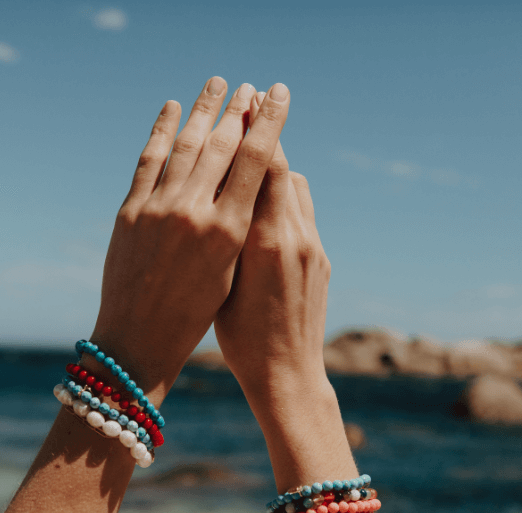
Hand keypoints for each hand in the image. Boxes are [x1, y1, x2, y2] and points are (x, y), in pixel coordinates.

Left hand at [88, 79, 290, 400]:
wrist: (140, 341)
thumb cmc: (197, 317)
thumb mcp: (229, 273)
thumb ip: (236, 227)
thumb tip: (242, 186)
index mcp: (229, 232)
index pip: (255, 162)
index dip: (269, 123)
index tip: (278, 95)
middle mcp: (195, 213)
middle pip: (221, 145)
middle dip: (238, 110)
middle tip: (249, 85)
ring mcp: (158, 208)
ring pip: (186, 145)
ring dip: (203, 109)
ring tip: (216, 83)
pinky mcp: (131, 211)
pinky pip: (149, 159)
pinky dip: (162, 130)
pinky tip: (172, 108)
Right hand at [215, 92, 330, 418]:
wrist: (288, 376)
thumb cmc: (240, 340)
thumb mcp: (223, 286)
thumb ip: (230, 239)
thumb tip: (227, 199)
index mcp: (266, 245)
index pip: (266, 172)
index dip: (258, 133)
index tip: (248, 102)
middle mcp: (297, 239)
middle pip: (287, 171)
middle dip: (270, 137)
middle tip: (256, 104)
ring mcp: (315, 249)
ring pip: (299, 190)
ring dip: (280, 169)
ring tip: (259, 155)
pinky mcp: (323, 261)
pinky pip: (306, 214)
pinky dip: (290, 197)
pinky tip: (271, 200)